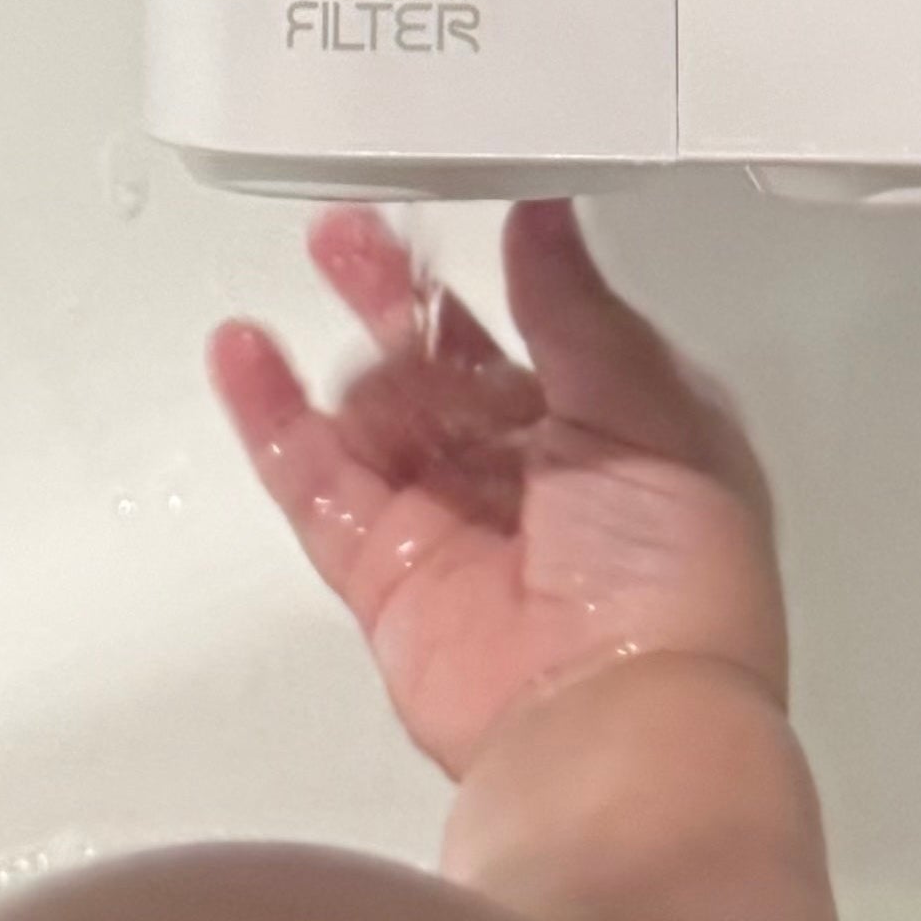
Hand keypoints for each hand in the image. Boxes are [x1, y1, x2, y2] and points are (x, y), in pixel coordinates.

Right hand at [209, 201, 785, 782]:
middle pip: (450, 366)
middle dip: (403, 293)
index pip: (550, 333)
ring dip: (349, 343)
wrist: (612, 720)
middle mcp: (540, 483)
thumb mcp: (650, 407)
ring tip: (324, 270)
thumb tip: (546, 217)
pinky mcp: (385, 573)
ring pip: (380, 414)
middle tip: (356, 230)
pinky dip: (275, 416)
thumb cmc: (673, 591)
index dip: (500, 270)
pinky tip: (247, 355)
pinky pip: (317, 481)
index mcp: (625, 438)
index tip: (456, 200)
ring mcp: (456, 527)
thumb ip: (581, 308)